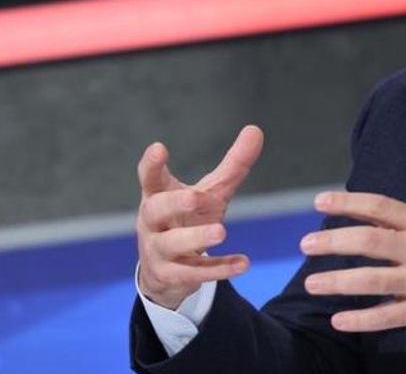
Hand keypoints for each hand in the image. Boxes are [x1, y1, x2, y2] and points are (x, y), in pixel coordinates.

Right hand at [136, 125, 264, 309]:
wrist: (165, 271)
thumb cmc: (186, 220)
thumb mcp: (210, 193)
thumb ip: (232, 166)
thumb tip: (256, 129)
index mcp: (157, 195)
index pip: (150, 177)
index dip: (152, 164)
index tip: (159, 148)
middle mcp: (152, 222)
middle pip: (156, 210)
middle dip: (174, 203)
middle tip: (195, 196)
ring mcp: (158, 251)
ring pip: (172, 244)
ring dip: (196, 238)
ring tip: (222, 231)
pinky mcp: (171, 275)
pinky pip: (194, 273)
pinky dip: (218, 269)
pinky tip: (243, 263)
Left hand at [299, 191, 405, 333]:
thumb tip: (366, 219)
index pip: (380, 206)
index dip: (347, 202)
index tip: (320, 202)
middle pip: (369, 240)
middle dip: (332, 242)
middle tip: (306, 244)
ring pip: (372, 280)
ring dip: (337, 282)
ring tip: (312, 283)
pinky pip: (387, 317)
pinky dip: (360, 319)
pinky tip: (339, 319)